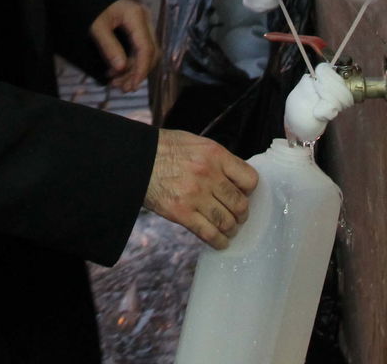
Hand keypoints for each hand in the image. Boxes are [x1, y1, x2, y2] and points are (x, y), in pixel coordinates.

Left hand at [88, 0, 157, 91]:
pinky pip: (139, 49)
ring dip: (133, 70)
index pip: (146, 48)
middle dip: (137, 72)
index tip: (131, 86)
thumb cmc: (89, 6)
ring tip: (115, 82)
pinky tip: (116, 72)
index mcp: (136, 16)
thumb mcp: (96, 27)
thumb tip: (121, 68)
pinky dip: (130, 62)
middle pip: (150, 52)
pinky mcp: (137, 28)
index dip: (141, 70)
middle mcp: (145, 19)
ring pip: (146, 53)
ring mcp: (142, 23)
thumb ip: (109, 47)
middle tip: (121, 88)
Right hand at [143, 130, 257, 249]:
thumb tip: (236, 178)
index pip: (249, 179)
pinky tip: (220, 242)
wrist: (137, 160)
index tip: (244, 194)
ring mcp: (195, 195)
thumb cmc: (166, 149)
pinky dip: (219, 242)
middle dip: (242, 214)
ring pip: (227, 222)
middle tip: (238, 216)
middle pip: (240, 204)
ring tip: (228, 229)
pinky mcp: (182, 213)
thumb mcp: (197, 143)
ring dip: (231, 229)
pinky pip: (209, 234)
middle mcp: (208, 175)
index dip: (249, 190)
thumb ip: (218, 160)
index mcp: (215, 155)